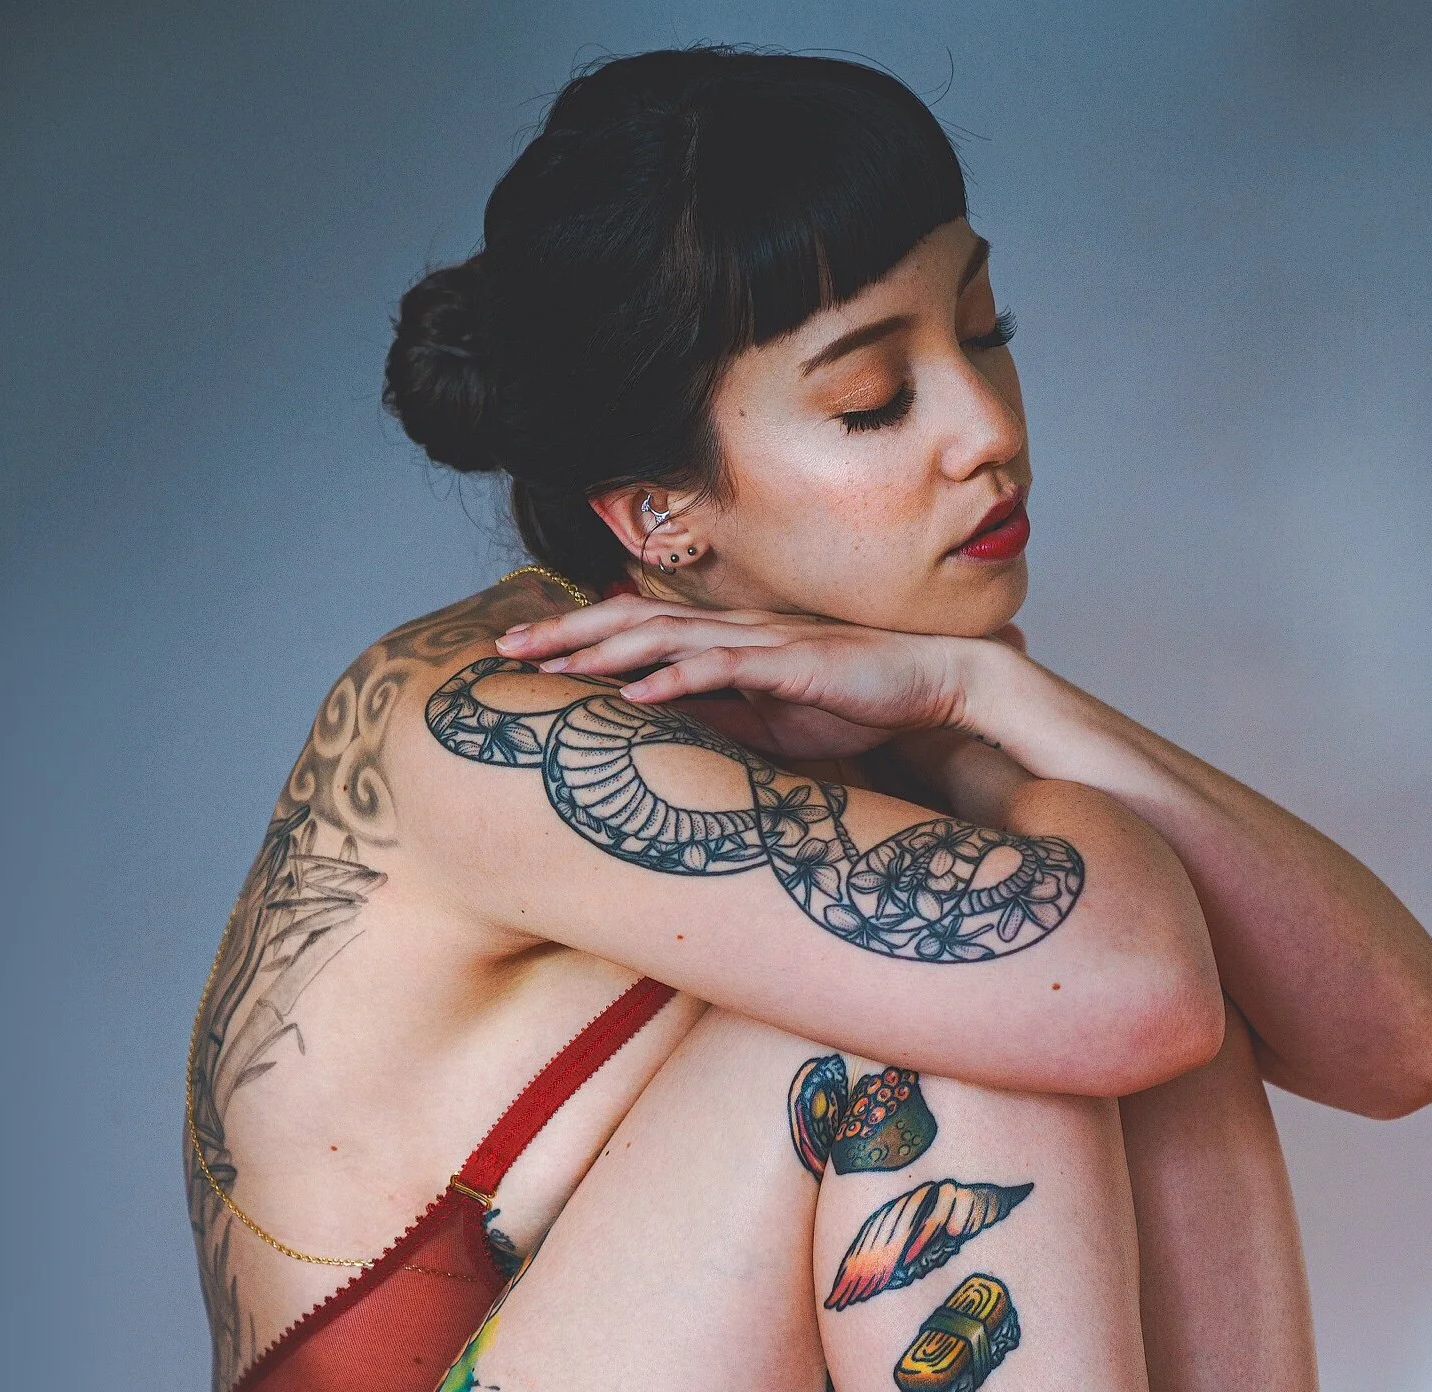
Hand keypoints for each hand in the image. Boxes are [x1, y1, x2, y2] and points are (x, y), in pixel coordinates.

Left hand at [495, 595, 988, 761]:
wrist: (927, 686)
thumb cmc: (851, 704)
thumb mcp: (767, 723)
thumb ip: (715, 719)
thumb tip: (659, 731)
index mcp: (722, 643)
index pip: (634, 632)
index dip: (576, 639)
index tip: (522, 655)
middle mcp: (730, 631)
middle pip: (630, 621)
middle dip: (564, 633)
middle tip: (505, 648)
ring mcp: (757, 643)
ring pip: (663, 637)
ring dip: (602, 651)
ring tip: (552, 665)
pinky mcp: (787, 664)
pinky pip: (720, 668)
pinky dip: (672, 679)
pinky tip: (633, 694)